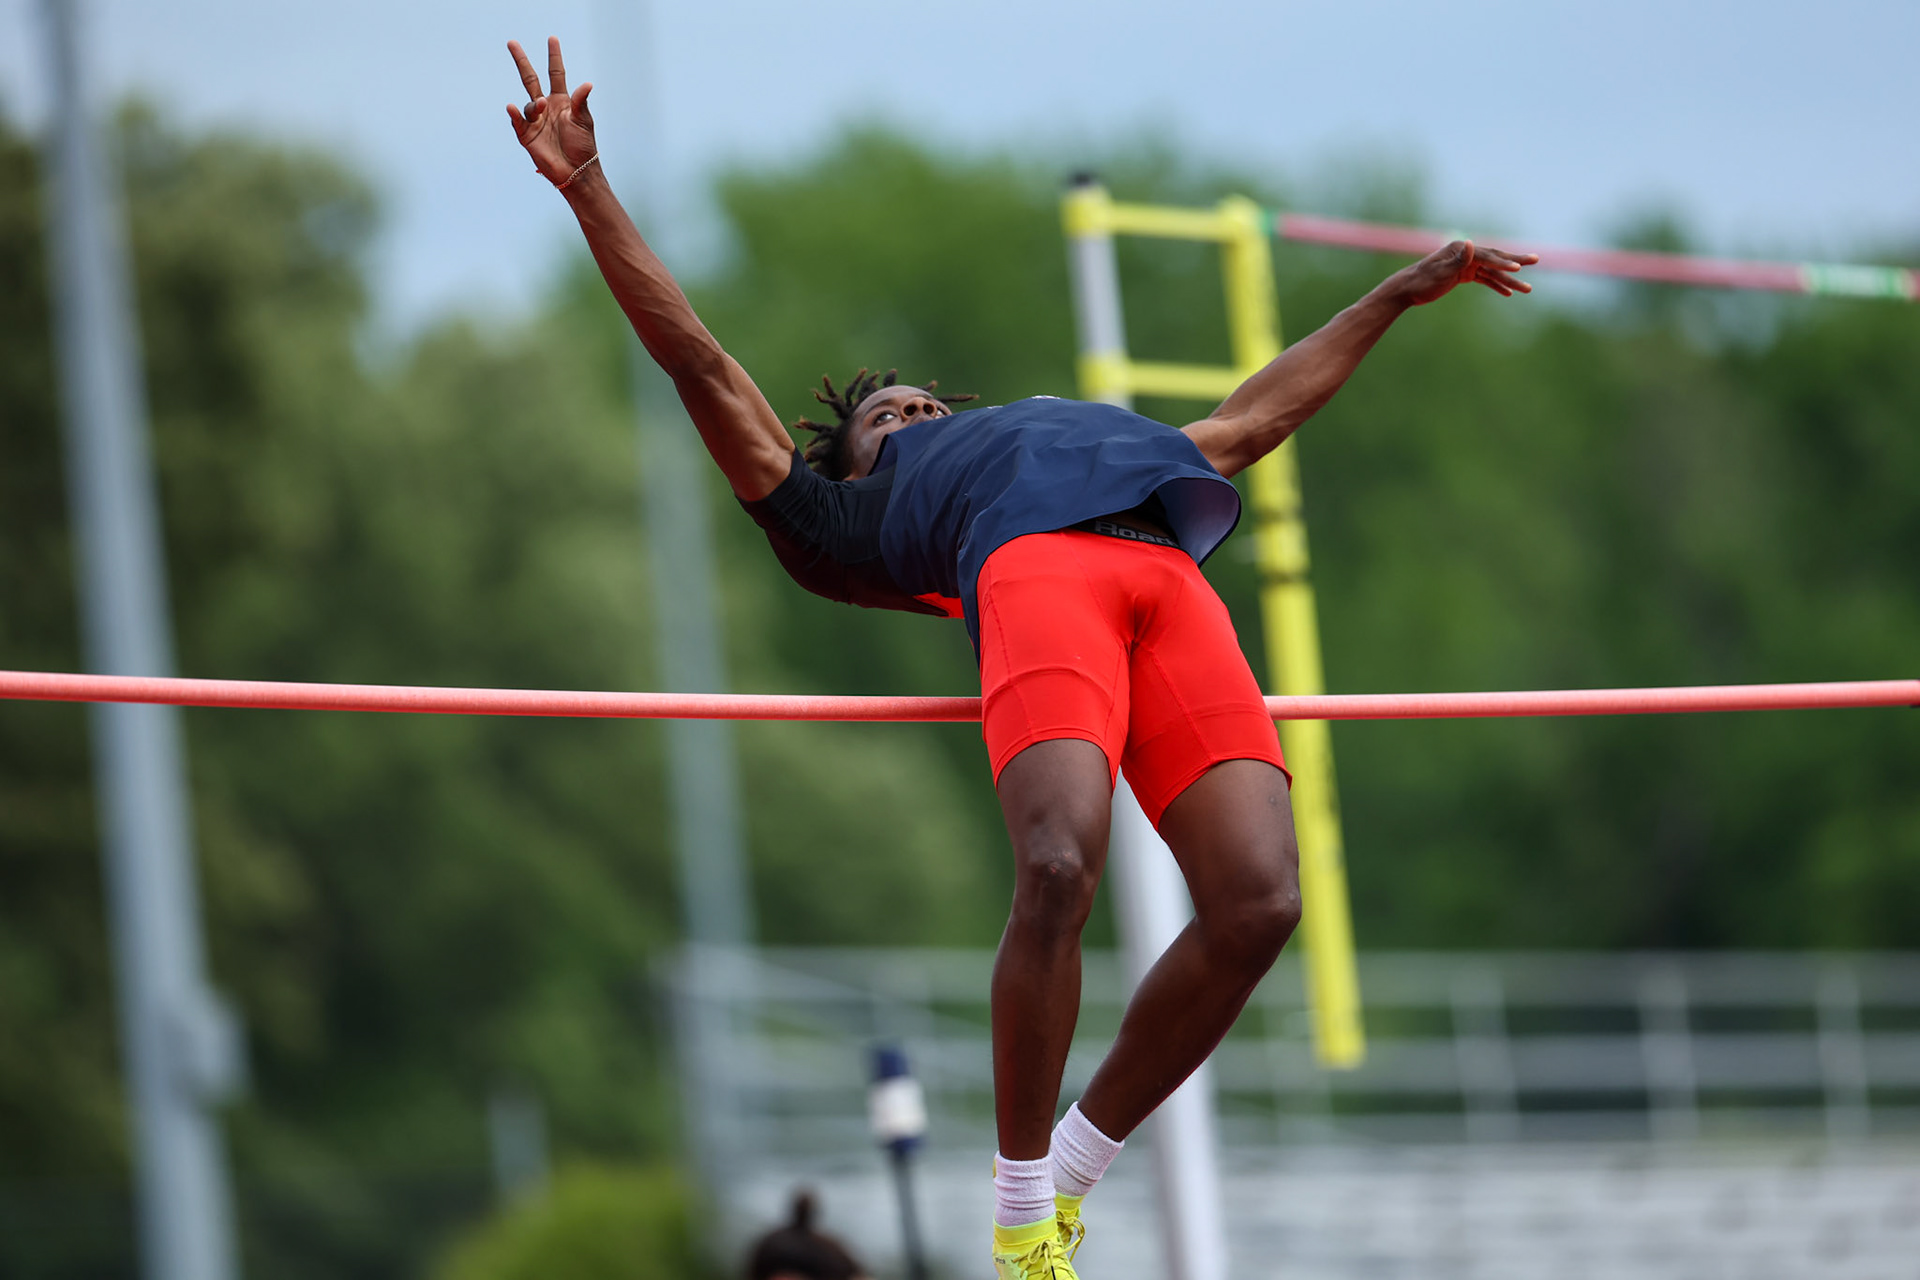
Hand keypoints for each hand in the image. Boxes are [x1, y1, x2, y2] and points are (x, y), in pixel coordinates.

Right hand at [506, 37, 595, 186]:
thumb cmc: (583, 146)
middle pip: (530, 78)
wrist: (576, 171)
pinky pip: (518, 121)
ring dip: (534, 104)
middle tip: (512, 43)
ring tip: (541, 106)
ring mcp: (536, 121)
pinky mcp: (527, 135)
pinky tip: (512, 108)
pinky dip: (515, 114)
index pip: (556, 73)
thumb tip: (587, 84)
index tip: (552, 39)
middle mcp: (546, 107)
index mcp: (561, 101)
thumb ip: (581, 102)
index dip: (554, 57)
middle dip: (522, 61)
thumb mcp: (583, 121)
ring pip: (529, 103)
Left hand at [1397, 239, 1536, 304]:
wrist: (1406, 290)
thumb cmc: (1421, 281)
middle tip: (1536, 260)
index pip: (1487, 256)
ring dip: (1510, 280)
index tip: (1519, 267)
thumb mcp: (1439, 272)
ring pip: (1492, 272)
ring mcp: (1466, 264)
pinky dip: (1496, 285)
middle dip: (1516, 261)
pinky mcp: (1463, 275)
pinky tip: (1509, 293)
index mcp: (1460, 249)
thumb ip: (1458, 260)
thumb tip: (1469, 243)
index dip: (1503, 262)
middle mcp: (1465, 253)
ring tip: (1528, 289)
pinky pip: (1484, 280)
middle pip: (1495, 258)